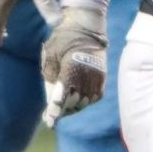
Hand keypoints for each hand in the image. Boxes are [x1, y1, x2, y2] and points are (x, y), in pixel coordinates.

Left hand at [41, 8, 106, 126]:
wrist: (86, 27)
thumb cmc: (63, 39)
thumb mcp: (50, 56)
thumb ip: (50, 78)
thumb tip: (52, 99)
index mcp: (71, 70)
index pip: (62, 98)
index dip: (55, 112)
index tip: (50, 123)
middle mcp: (86, 76)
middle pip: (72, 103)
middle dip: (61, 110)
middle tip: (50, 116)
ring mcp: (96, 79)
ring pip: (83, 103)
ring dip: (72, 107)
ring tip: (62, 108)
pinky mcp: (102, 79)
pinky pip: (92, 98)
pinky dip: (84, 101)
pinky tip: (75, 99)